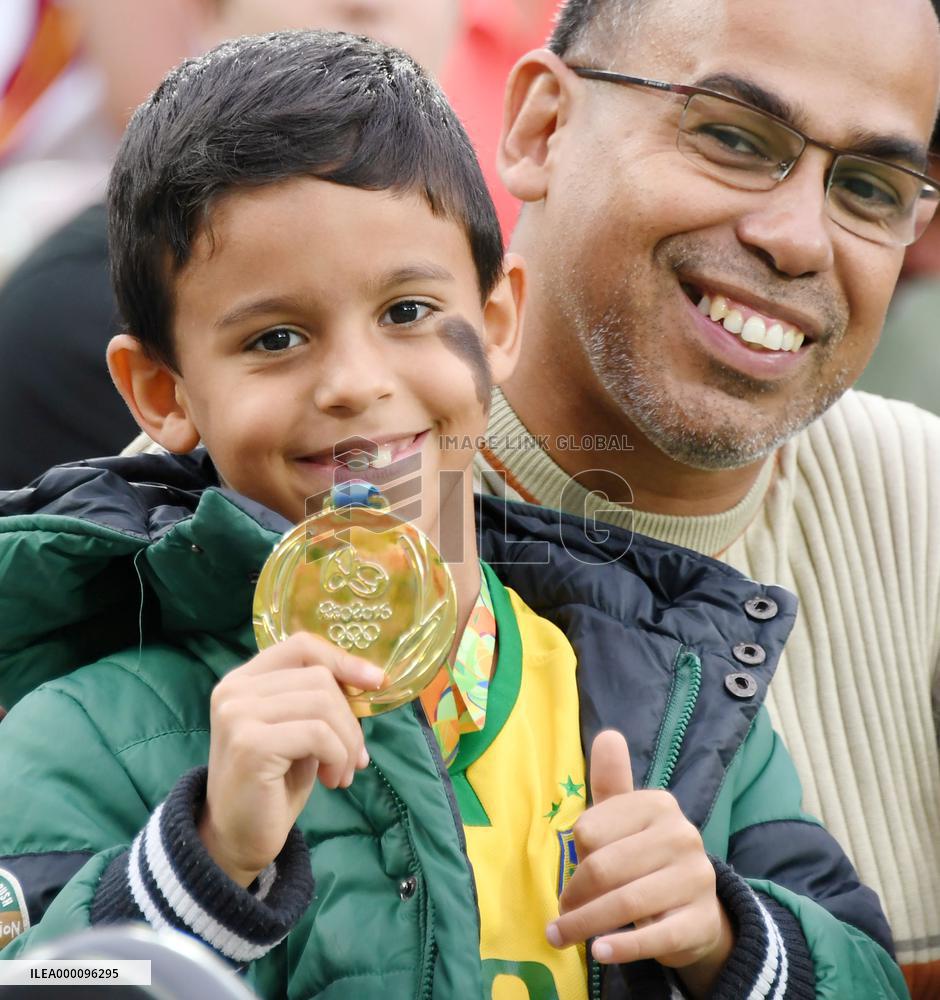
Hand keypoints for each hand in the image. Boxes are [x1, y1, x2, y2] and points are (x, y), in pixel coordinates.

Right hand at [198, 632, 385, 886]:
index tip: (377, 682)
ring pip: (323, 704)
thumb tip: (371, 678)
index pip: (301, 646)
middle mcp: (234, 690)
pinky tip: (332, 780)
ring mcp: (238, 714)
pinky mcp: (251, 743)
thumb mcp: (300, 729)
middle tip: (355, 756)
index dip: (343, 659)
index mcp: (244, 679)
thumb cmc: (274, 782)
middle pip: (319, 677)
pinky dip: (337, 756)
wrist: (236, 838)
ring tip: (342, 772)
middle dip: (350, 718)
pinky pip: (318, 734)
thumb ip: (319, 699)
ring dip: (346, 742)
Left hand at [547, 731, 733, 997]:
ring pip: (625, 902)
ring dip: (586, 925)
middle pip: (604, 867)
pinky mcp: (699, 920)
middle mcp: (681, 835)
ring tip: (562, 936)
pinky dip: (622, 947)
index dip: (574, 856)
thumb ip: (611, 781)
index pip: (591, 829)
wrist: (696, 909)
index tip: (570, 874)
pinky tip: (600, 952)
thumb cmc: (646, 856)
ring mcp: (695, 878)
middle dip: (574, 896)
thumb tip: (608, 735)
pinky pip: (654, 936)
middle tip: (559, 916)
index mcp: (657, 804)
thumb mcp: (626, 818)